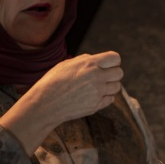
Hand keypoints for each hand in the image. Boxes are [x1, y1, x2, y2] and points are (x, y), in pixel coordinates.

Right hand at [0, 51, 122, 154]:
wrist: (45, 104)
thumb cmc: (52, 82)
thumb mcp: (67, 64)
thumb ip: (85, 60)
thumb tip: (96, 59)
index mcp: (89, 64)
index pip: (115, 58)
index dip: (112, 61)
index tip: (107, 65)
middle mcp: (96, 77)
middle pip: (119, 73)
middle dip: (113, 74)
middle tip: (103, 77)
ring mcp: (97, 92)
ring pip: (117, 87)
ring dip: (110, 86)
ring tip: (98, 87)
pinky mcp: (96, 105)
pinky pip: (110, 99)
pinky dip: (105, 98)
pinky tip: (94, 96)